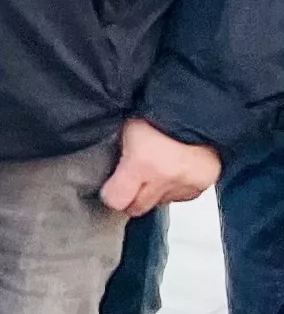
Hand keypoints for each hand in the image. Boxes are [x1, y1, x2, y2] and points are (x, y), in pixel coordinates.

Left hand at [102, 118, 220, 215]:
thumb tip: (109, 172)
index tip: (110, 187)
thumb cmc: (159, 112)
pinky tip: (174, 170)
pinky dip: (175, 188)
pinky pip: (182, 196)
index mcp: (142, 163)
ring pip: (160, 203)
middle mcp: (166, 179)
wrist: (200, 106)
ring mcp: (187, 184)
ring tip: (155, 169)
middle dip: (130, 197)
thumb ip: (119, 153)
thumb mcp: (128, 130)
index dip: (110, 194)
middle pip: (138, 208)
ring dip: (155, 191)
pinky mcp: (203, 184)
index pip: (116, 201)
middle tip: (130, 180)